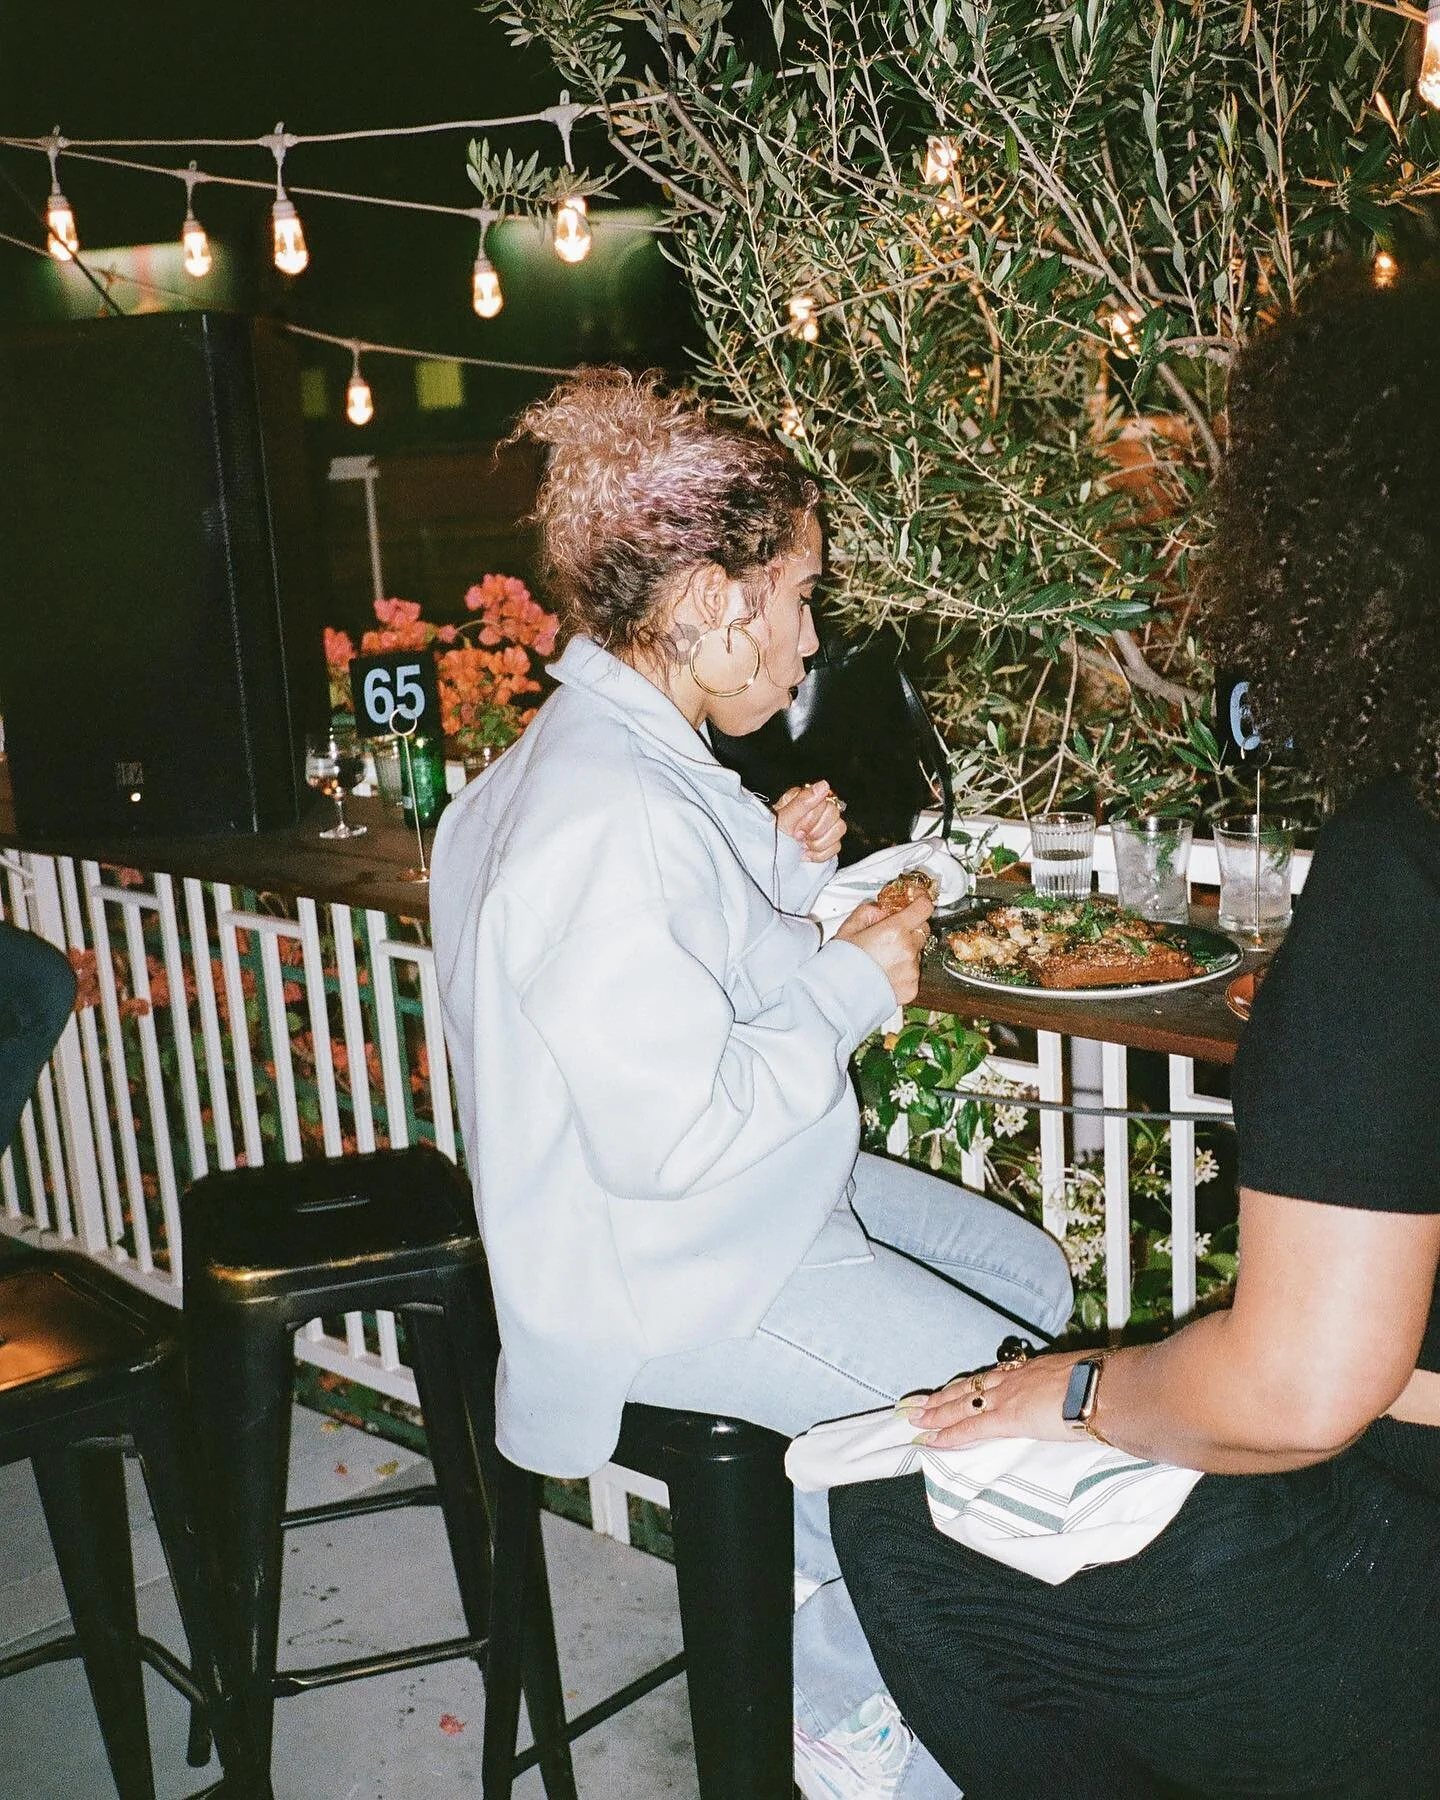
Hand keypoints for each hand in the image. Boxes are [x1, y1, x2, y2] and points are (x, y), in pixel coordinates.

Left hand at [774, 780, 846, 862]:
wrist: (769, 858)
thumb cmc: (771, 836)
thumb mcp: (783, 819)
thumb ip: (803, 802)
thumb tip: (823, 785)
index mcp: (803, 797)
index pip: (824, 801)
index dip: (812, 819)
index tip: (797, 830)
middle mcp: (816, 808)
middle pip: (834, 814)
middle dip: (815, 831)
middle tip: (798, 838)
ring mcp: (824, 824)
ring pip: (839, 828)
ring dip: (819, 843)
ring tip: (803, 846)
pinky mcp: (829, 841)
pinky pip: (837, 845)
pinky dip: (820, 854)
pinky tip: (806, 853)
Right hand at [835, 892, 932, 1004]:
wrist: (837, 995)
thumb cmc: (840, 962)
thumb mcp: (849, 927)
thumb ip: (869, 911)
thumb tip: (881, 909)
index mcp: (894, 930)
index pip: (923, 908)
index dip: (921, 902)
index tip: (918, 901)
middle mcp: (907, 950)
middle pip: (922, 929)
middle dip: (911, 928)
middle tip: (891, 934)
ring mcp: (912, 971)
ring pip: (918, 952)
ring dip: (906, 951)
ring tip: (883, 959)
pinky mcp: (912, 988)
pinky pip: (914, 973)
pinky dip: (904, 971)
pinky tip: (885, 973)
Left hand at [900, 1349, 1090, 1450]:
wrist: (1104, 1387)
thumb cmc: (1104, 1384)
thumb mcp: (1084, 1379)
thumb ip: (1074, 1389)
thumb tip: (1083, 1398)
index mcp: (1033, 1369)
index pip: (994, 1376)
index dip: (974, 1383)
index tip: (959, 1387)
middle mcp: (1014, 1379)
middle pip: (970, 1387)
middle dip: (944, 1396)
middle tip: (922, 1402)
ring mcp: (1007, 1398)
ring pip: (962, 1405)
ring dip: (937, 1413)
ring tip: (917, 1418)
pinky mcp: (1006, 1419)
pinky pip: (970, 1428)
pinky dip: (948, 1435)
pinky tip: (931, 1440)